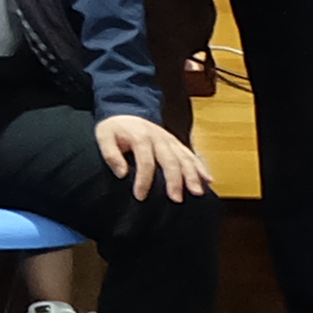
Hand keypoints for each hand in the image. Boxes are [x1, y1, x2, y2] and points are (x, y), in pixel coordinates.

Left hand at [96, 111, 211, 201]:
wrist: (126, 113)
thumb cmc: (115, 129)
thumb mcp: (104, 136)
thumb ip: (110, 154)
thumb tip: (122, 173)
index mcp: (141, 137)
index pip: (145, 162)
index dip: (144, 180)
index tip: (140, 197)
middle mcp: (159, 138)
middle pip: (170, 161)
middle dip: (175, 181)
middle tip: (176, 199)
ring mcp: (170, 140)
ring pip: (185, 158)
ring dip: (192, 175)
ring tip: (197, 192)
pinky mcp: (176, 144)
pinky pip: (191, 155)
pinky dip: (201, 167)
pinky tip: (208, 180)